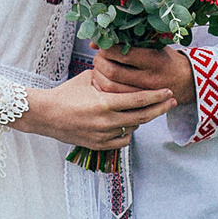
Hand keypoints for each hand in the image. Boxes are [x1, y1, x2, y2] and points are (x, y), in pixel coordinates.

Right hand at [14, 69, 176, 150]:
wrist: (46, 115)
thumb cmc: (66, 94)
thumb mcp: (88, 79)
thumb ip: (110, 78)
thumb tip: (127, 73)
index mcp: (104, 103)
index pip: (139, 100)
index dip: (157, 96)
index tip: (168, 91)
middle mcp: (106, 122)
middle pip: (142, 116)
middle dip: (160, 108)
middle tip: (171, 101)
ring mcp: (103, 136)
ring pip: (133, 128)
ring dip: (142, 118)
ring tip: (149, 109)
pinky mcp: (98, 145)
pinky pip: (123, 140)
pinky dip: (128, 131)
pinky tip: (131, 123)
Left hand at [93, 46, 194, 109]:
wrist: (186, 81)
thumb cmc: (166, 58)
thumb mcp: (155, 44)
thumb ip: (130, 40)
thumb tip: (97, 42)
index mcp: (154, 60)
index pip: (123, 54)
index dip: (107, 48)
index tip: (104, 44)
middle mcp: (149, 78)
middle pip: (113, 72)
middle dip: (100, 62)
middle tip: (99, 57)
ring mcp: (143, 94)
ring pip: (111, 87)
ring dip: (99, 75)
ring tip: (99, 67)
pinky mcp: (139, 103)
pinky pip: (114, 98)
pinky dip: (103, 88)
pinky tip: (103, 80)